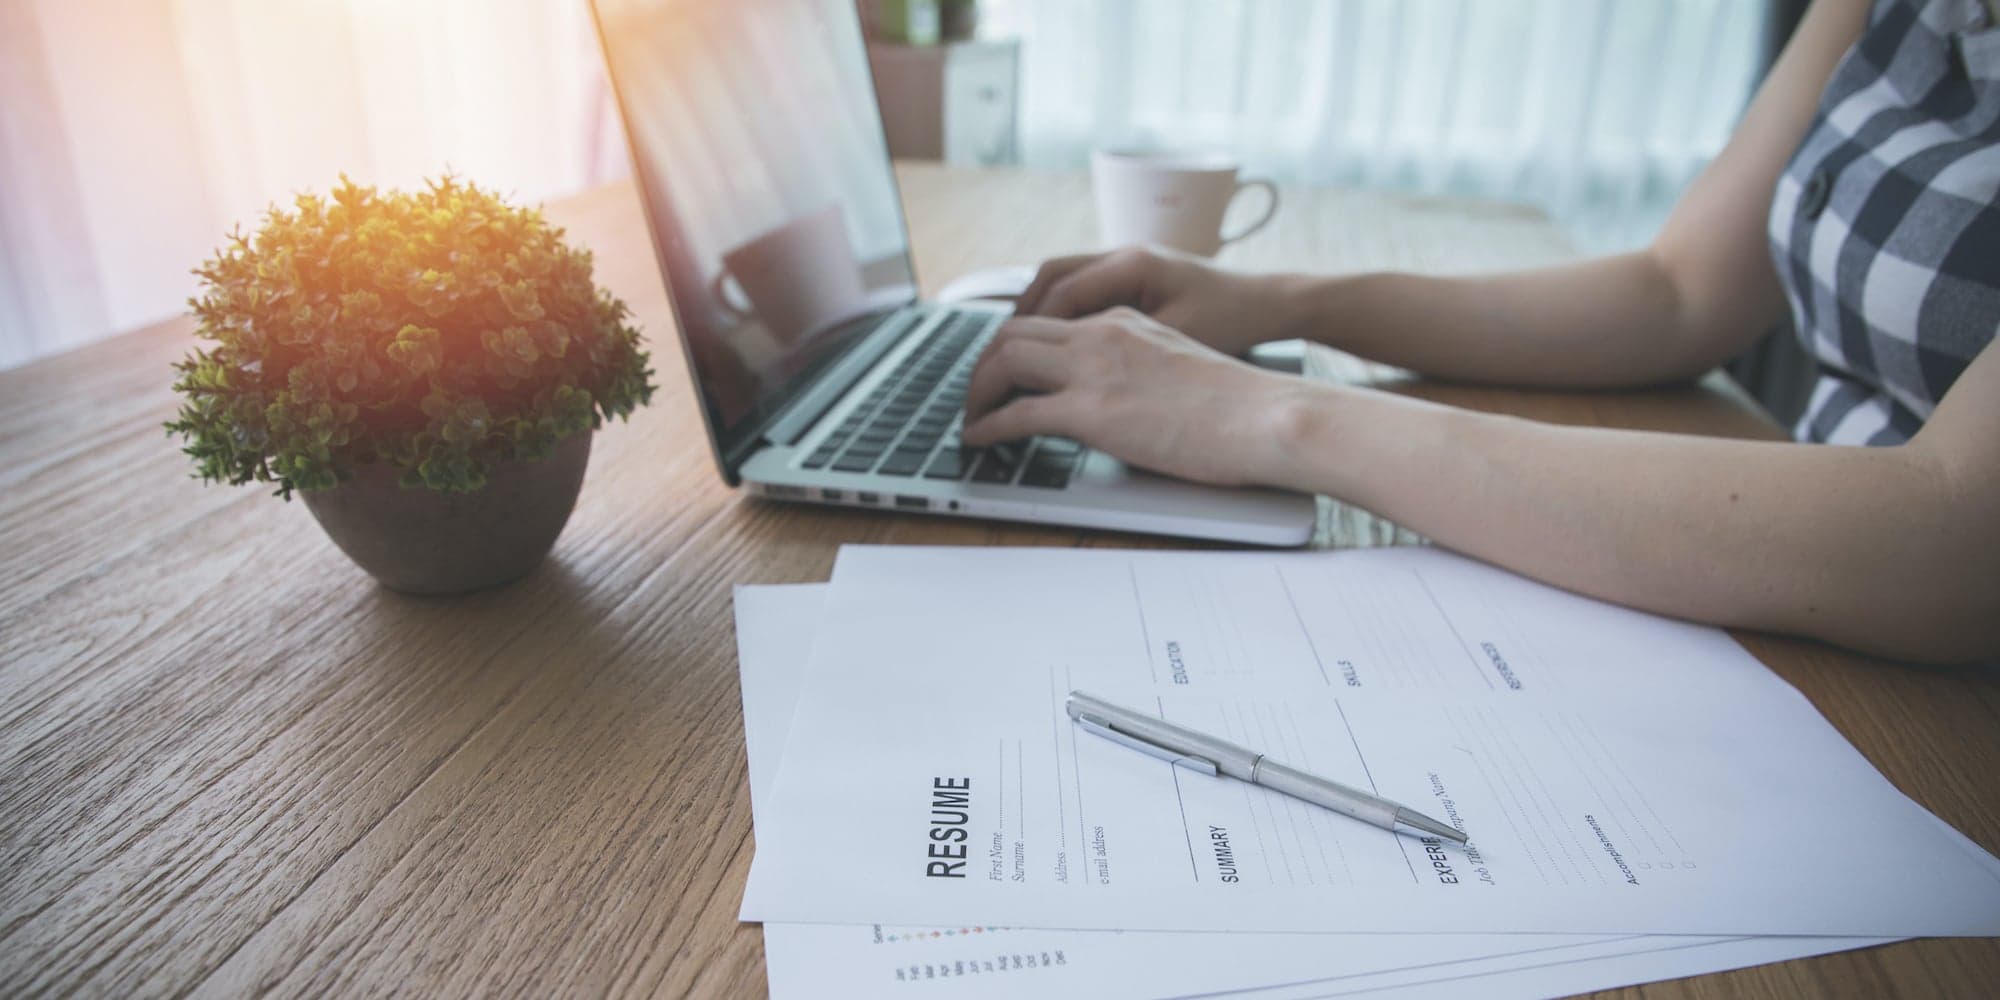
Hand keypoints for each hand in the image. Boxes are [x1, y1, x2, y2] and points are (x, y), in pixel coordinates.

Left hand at [960, 307, 1308, 486]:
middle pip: (1012, 332)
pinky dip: (987, 428)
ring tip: (970, 419)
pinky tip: (979, 442)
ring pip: (1003, 362)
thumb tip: (1124, 398)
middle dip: (984, 364)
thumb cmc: (1241, 404)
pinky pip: (1016, 414)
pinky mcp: (1092, 411)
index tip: (1004, 371)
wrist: (1267, 415)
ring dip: (976, 391)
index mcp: (1124, 320)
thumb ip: (1141, 367)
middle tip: (975, 395)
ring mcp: (1094, 370)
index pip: (1050, 322)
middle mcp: (1101, 334)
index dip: (1015, 348)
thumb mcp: (1180, 365)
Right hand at [1015, 247, 1300, 356]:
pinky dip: (1061, 315)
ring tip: (1015, 354)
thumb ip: (1122, 351)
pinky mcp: (1135, 279)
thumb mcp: (1177, 340)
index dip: (1030, 332)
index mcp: (1132, 265)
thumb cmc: (1234, 320)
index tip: (1008, 364)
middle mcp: (1124, 256)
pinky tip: (1056, 348)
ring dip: (1037, 315)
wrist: (1272, 304)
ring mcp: (1128, 264)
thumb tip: (1070, 376)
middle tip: (997, 360)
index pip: (1059, 294)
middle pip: (1049, 278)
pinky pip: (1083, 291)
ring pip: (1062, 281)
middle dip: (1019, 320)